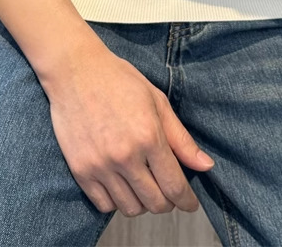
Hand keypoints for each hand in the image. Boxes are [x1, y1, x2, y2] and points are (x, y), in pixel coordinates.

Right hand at [43, 43, 214, 216]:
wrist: (76, 71)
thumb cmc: (120, 81)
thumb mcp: (157, 101)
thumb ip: (180, 138)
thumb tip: (205, 166)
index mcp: (148, 136)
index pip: (174, 185)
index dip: (186, 200)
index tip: (190, 204)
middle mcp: (125, 156)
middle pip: (154, 203)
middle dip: (167, 202)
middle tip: (167, 191)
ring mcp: (100, 165)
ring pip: (129, 208)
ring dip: (142, 202)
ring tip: (143, 185)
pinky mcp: (80, 170)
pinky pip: (104, 205)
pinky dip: (117, 201)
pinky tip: (121, 185)